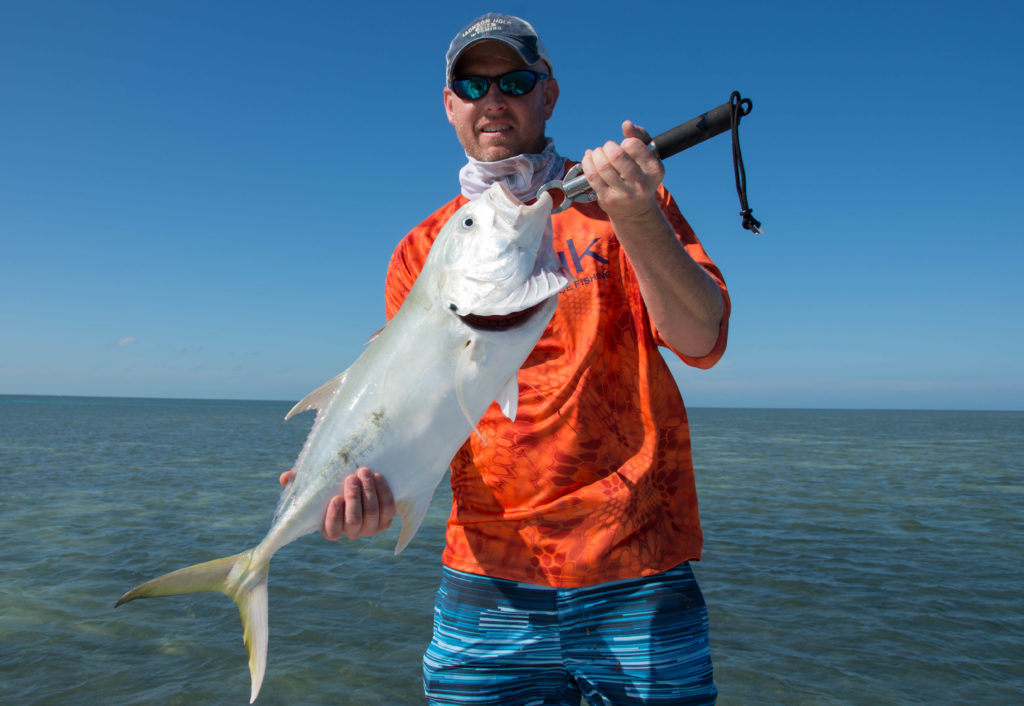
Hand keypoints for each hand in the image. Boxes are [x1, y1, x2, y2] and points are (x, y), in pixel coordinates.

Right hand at [278, 466, 395, 540]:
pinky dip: (384, 493)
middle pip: (354, 520)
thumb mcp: (315, 485)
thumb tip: (285, 477)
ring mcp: (370, 527)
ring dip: (369, 492)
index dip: (334, 517)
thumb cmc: (332, 487)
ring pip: (372, 514)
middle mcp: (351, 531)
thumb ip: (299, 482)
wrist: (362, 484)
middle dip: (354, 498)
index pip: (332, 531)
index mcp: (331, 527)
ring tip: (364, 472)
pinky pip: (388, 509)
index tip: (335, 498)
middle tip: (351, 478)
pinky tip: (378, 477)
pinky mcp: (386, 519)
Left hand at [581, 120, 664, 220]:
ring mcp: (623, 193)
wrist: (635, 210)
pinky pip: (592, 176)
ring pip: (602, 165)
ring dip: (596, 154)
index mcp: (654, 170)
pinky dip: (587, 163)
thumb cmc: (640, 175)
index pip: (633, 145)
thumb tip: (626, 124)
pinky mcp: (608, 199)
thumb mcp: (647, 156)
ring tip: (598, 153)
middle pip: (615, 155)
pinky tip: (589, 159)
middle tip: (608, 149)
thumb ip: (639, 136)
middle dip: (608, 147)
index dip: (625, 143)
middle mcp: (640, 183)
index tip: (625, 147)